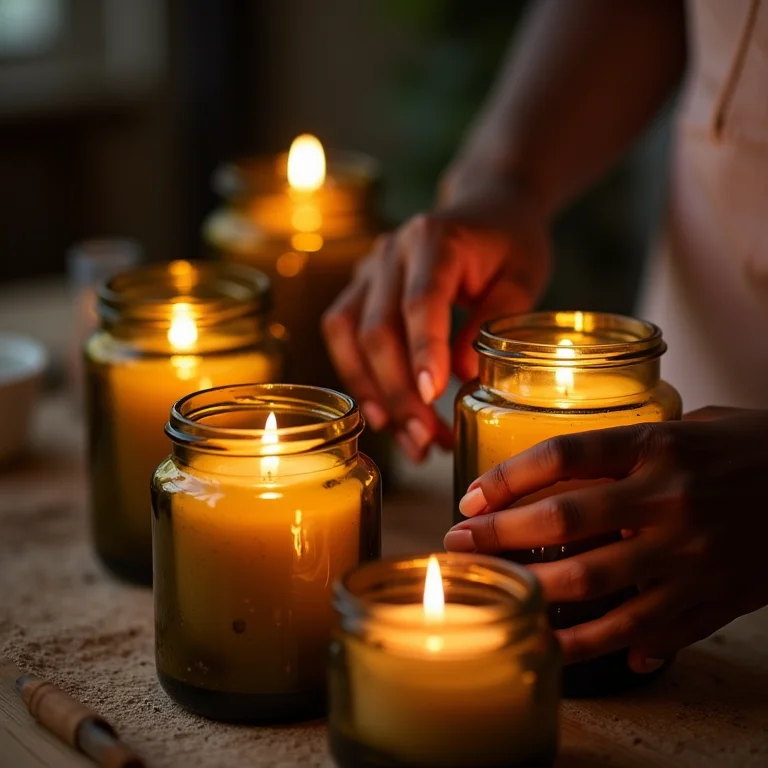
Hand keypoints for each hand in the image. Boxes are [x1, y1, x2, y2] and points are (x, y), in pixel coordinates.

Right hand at [321, 176, 550, 461]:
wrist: (485, 207)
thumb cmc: (509, 243)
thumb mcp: (522, 277)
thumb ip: (493, 320)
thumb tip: (461, 375)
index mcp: (435, 240)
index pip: (420, 301)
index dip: (423, 351)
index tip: (432, 397)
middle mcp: (390, 252)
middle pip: (378, 328)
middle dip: (398, 391)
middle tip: (425, 439)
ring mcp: (369, 269)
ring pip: (349, 336)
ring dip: (373, 392)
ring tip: (406, 438)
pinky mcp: (360, 289)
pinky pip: (343, 335)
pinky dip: (359, 377)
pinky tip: (383, 413)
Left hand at [444, 408, 767, 670]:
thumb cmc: (752, 446)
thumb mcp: (689, 425)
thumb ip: (626, 448)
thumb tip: (563, 474)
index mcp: (657, 444)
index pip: (562, 456)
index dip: (507, 479)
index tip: (471, 497)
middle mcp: (667, 498)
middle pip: (563, 521)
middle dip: (499, 537)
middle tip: (457, 546)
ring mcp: (690, 553)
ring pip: (593, 584)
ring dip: (531, 595)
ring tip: (492, 598)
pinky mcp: (713, 597)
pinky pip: (642, 630)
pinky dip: (594, 645)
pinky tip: (554, 648)